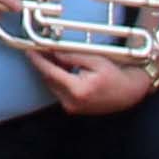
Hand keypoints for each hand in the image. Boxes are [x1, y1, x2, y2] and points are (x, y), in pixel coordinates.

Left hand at [25, 46, 153, 115]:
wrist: (130, 93)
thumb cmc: (115, 75)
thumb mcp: (95, 59)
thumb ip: (72, 55)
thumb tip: (52, 50)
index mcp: (77, 90)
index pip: (50, 72)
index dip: (38, 60)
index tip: (29, 49)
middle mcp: (72, 102)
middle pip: (48, 79)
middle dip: (43, 64)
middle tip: (40, 48)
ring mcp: (72, 108)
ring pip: (52, 86)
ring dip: (50, 71)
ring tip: (52, 55)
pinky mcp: (73, 110)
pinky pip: (59, 91)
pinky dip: (58, 79)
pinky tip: (62, 68)